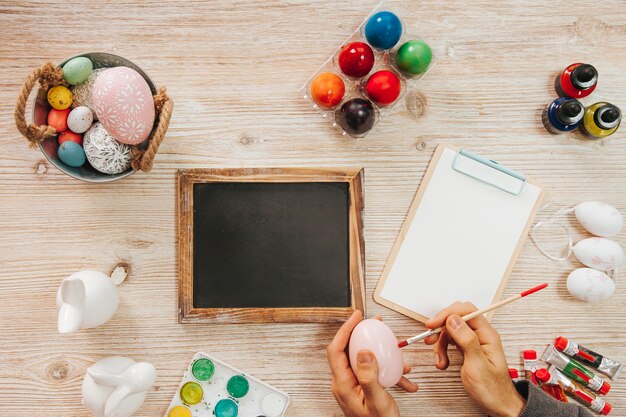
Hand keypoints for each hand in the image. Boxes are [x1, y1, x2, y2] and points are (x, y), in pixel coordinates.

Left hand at [327, 310, 417, 416]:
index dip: (345, 329)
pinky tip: (405, 377)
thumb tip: (362, 351)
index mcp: (342, 384)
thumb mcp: (377, 402)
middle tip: (376, 324)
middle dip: (364, 335)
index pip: (336, 349)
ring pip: (365, 359)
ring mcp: (354, 386)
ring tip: (398, 351)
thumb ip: (369, 377)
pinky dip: (390, 371)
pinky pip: (374, 372)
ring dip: (383, 354)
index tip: (357, 317)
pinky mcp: (364, 389)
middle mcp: (345, 383)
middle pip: (349, 350)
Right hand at [424, 302, 524, 416]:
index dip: (448, 314)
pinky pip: (451, 342)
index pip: (467, 311)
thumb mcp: (477, 365)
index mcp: (487, 335)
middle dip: (441, 328)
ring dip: (440, 343)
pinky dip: (443, 350)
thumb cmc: (492, 389)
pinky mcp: (467, 349)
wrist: (497, 404)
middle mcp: (481, 335)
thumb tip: (454, 320)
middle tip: (430, 338)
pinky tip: (443, 362)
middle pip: (456, 319)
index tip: (433, 323)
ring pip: (451, 331)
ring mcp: (473, 341)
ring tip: (439, 359)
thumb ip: (466, 340)